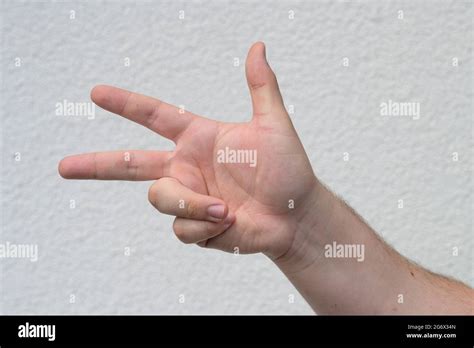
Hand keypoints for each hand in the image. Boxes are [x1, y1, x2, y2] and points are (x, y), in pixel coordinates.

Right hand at [59, 42, 317, 258]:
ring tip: (225, 209)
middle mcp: (186, 167)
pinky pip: (182, 228)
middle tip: (64, 167)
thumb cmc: (288, 171)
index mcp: (199, 139)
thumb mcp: (274, 125)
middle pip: (130, 164)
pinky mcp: (193, 226)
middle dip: (96, 165)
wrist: (295, 217)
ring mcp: (188, 197)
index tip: (96, 93)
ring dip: (192, 204)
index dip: (126, 104)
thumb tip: (257, 46)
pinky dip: (206, 227)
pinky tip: (228, 223)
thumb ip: (262, 87)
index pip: (155, 116)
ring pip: (160, 198)